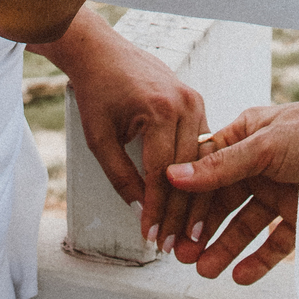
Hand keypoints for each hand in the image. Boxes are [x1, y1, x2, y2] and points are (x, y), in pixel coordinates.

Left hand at [31, 7, 207, 253]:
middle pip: (188, 171)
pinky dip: (197, 172)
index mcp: (159, 110)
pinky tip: (192, 198)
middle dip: (180, 212)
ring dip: (195, 197)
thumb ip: (121, 177)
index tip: (154, 239)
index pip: (163, 174)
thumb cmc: (96, 91)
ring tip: (188, 231)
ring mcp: (193, 99)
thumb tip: (142, 214)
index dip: (159, 211)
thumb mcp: (100, 139)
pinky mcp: (195, 100)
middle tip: (174, 246)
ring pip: (201, 160)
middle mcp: (183, 103)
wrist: (100, 52)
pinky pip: (202, 142)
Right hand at [167, 102, 298, 283]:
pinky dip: (257, 260)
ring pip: (243, 224)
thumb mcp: (263, 144)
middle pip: (222, 199)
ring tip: (205, 268)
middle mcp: (260, 164)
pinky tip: (240, 273)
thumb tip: (177, 174)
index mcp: (246, 135)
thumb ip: (220, 165)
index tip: (169, 219)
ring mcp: (279, 190)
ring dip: (223, 247)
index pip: (207, 167)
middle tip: (183, 252)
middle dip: (201, 227)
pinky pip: (273, 242)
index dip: (188, 193)